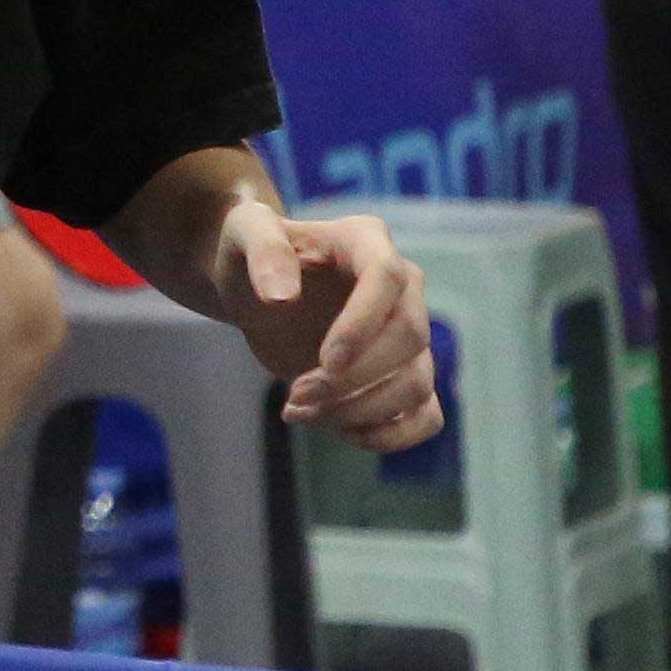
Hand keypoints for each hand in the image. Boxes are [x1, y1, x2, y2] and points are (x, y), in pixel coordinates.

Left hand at [211, 202, 442, 456]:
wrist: (258, 290)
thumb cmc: (252, 255)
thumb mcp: (243, 234)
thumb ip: (262, 251)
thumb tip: (281, 297)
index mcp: (367, 241)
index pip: (388, 278)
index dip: (362, 325)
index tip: (324, 362)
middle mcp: (403, 286)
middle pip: (410, 338)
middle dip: (352, 380)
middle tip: (295, 395)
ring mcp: (409, 333)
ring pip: (418, 384)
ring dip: (359, 412)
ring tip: (298, 412)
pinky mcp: (404, 374)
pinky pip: (427, 415)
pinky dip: (392, 435)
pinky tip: (343, 433)